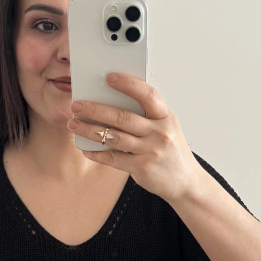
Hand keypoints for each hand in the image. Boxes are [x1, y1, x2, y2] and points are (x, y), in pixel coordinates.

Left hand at [67, 72, 198, 202]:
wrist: (186, 182)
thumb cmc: (171, 151)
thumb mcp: (166, 128)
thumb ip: (146, 116)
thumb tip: (112, 102)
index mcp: (165, 117)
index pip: (147, 94)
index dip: (128, 84)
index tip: (109, 77)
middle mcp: (159, 132)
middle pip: (122, 117)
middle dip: (95, 109)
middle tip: (76, 105)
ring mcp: (151, 151)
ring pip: (114, 137)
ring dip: (90, 130)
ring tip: (74, 124)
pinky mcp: (142, 168)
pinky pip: (114, 158)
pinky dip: (97, 153)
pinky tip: (85, 149)